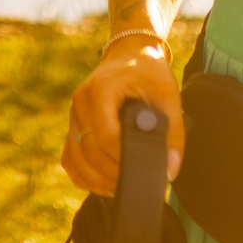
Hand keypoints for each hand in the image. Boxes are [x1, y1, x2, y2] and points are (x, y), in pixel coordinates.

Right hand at [60, 36, 184, 197]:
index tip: (143, 170)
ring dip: (96, 179)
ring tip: (121, 187)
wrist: (131, 54)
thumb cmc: (150, 73)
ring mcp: (73, 114)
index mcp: (100, 90)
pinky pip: (69, 157)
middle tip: (137, 184)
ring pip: (74, 158)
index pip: (105, 136)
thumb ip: (173, 132)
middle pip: (88, 151)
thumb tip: (170, 171)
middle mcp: (80, 102)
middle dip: (112, 174)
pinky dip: (82, 175)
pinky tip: (103, 183)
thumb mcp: (169, 95)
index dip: (122, 159)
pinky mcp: (72, 125)